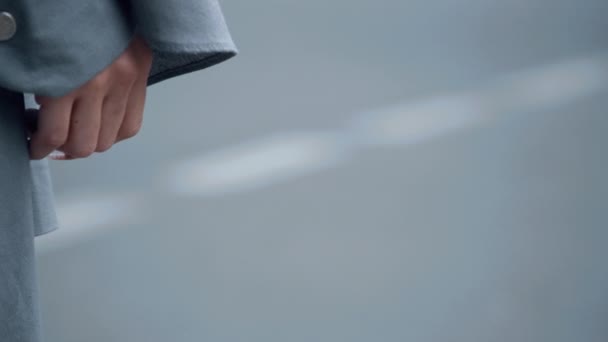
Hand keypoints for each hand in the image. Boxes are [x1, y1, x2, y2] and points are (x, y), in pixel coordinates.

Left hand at [29, 33, 153, 159]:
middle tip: (56, 140)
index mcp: (67, 78)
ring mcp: (125, 83)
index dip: (41, 147)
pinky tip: (103, 125)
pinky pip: (131, 126)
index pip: (55, 134)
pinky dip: (115, 133)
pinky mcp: (141, 79)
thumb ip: (45, 86)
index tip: (36, 147)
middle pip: (84, 144)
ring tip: (80, 131)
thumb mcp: (42, 53)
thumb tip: (44, 116)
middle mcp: (100, 85)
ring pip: (108, 140)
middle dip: (65, 148)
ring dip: (91, 142)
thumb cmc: (67, 18)